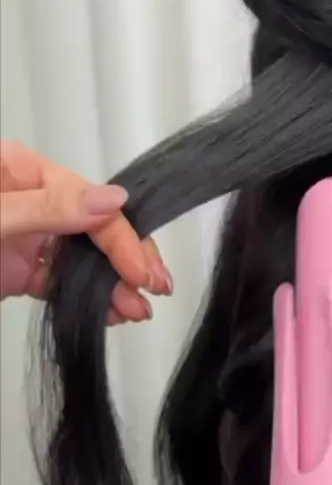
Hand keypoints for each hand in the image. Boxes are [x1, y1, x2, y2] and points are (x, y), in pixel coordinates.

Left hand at [0, 141, 171, 322]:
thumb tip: (117, 199)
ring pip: (83, 257)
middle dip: (128, 258)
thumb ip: (49, 207)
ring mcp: (27, 236)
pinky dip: (86, 298)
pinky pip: (61, 282)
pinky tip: (111, 313)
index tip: (142, 274)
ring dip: (112, 284)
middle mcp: (35, 200)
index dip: (121, 238)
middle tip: (158, 288)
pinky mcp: (19, 270)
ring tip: (137, 311)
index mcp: (28, 172)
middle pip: (94, 226)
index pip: (90, 202)